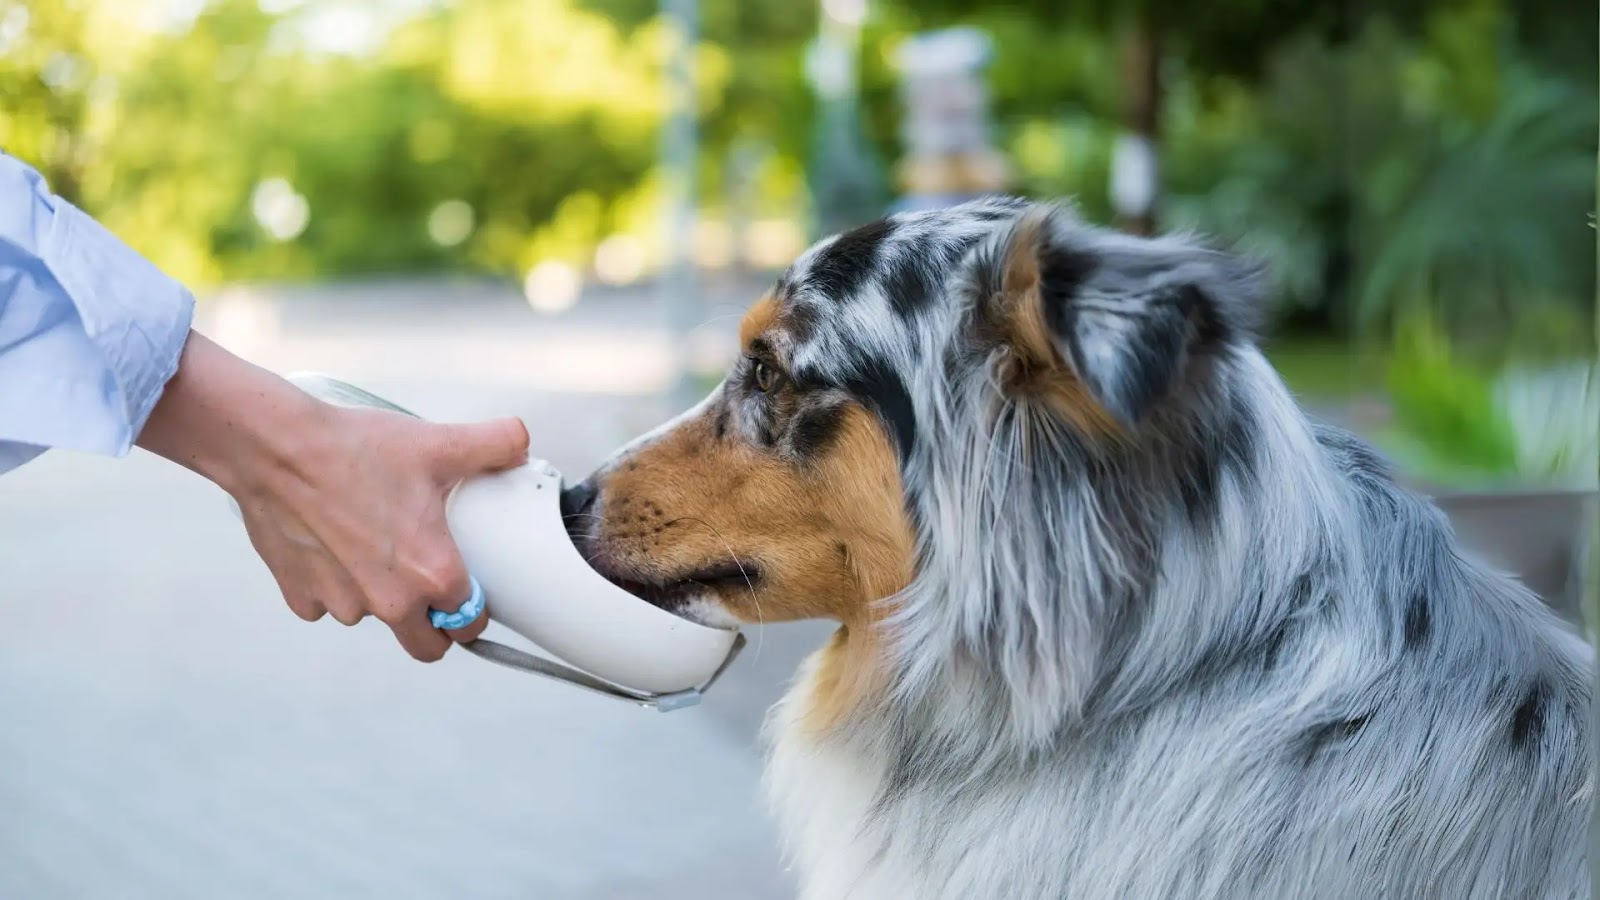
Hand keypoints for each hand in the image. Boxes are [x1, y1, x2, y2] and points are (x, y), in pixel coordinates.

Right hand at [137, 332, 529, 660]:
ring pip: (373, 619)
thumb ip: (494, 444)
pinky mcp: (300, 597)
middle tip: (429, 587)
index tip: (467, 591)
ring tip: (374, 545)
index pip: (470, 624)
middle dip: (433, 626)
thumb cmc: (354, 450)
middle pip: (426, 645)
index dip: (474, 610)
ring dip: (379, 597)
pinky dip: (333, 584)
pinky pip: (327, 605)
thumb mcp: (438, 444)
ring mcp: (341, 604)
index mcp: (432, 575)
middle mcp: (389, 602)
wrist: (277, 449)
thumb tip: (521, 442)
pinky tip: (333, 545)